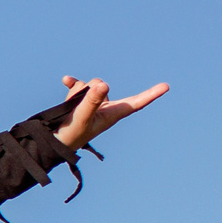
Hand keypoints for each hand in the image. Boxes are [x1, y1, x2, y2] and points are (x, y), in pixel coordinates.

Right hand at [54, 74, 168, 150]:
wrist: (55, 141)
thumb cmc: (71, 134)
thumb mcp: (82, 117)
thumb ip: (92, 101)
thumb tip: (105, 84)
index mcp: (113, 114)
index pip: (136, 103)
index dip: (151, 94)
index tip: (166, 87)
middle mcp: (106, 107)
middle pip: (101, 85)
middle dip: (88, 91)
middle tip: (79, 109)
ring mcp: (93, 102)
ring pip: (88, 84)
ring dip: (76, 93)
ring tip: (70, 109)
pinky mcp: (81, 99)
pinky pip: (77, 84)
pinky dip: (71, 84)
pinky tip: (65, 80)